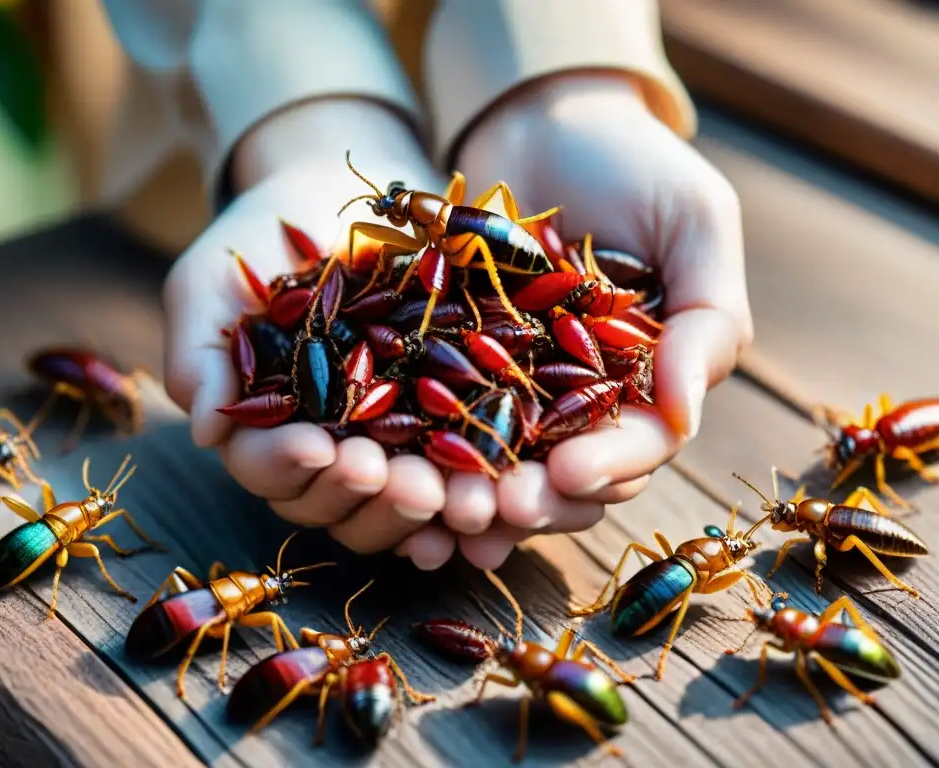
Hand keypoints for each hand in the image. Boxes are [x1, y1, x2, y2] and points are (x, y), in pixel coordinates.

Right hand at [162, 99, 454, 558]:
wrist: (334, 190)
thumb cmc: (260, 237)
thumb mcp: (211, 282)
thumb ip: (199, 352)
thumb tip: (204, 434)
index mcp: (263, 424)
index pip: (263, 466)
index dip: (286, 466)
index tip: (318, 446)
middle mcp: (321, 445)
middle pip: (328, 500)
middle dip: (355, 494)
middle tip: (385, 475)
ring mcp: (381, 438)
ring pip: (387, 502)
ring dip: (412, 508)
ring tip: (444, 492)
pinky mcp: (441, 418)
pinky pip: (451, 472)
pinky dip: (462, 497)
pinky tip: (485, 504)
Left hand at [397, 74, 751, 569]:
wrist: (538, 119)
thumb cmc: (631, 163)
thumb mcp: (694, 222)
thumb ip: (708, 318)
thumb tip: (684, 417)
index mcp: (650, 378)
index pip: (642, 444)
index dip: (610, 465)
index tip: (570, 472)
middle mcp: (585, 398)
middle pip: (570, 476)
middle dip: (539, 499)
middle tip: (498, 506)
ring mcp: (517, 388)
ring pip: (503, 465)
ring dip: (478, 496)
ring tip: (445, 508)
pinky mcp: (454, 367)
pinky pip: (442, 425)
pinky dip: (426, 460)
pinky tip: (402, 484)